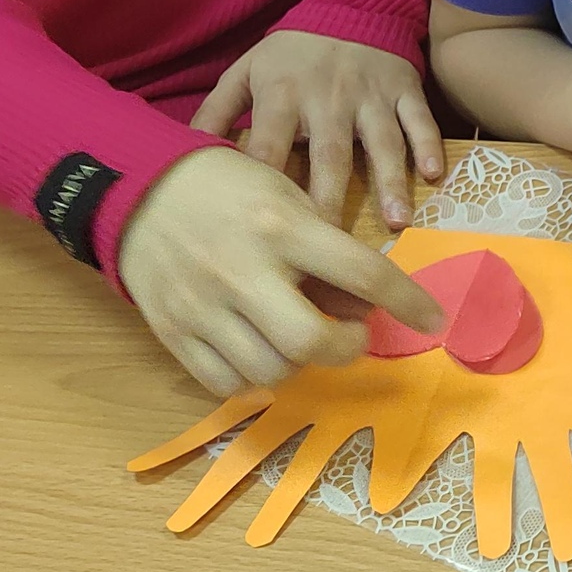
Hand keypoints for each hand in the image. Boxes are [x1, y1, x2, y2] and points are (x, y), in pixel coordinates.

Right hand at [118, 147, 446, 396]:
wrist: (137, 189)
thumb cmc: (228, 188)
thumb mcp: (287, 198)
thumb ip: (326, 253)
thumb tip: (368, 308)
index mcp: (282, 227)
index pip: (363, 272)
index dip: (408, 301)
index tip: (434, 319)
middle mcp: (243, 270)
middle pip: (311, 343)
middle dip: (347, 349)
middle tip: (351, 336)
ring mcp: (203, 306)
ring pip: (270, 371)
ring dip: (300, 364)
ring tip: (299, 338)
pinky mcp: (172, 331)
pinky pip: (225, 383)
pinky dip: (254, 379)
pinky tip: (263, 355)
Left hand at [194, 30, 444, 229]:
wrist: (349, 7)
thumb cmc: (290, 54)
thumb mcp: (244, 73)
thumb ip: (215, 113)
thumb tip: (180, 158)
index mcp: (281, 93)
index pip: (269, 147)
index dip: (267, 186)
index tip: (264, 230)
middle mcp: (328, 96)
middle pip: (330, 154)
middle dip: (331, 199)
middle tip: (330, 244)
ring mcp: (371, 94)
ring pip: (382, 141)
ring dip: (390, 180)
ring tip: (397, 222)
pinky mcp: (405, 88)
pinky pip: (419, 119)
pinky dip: (429, 145)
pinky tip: (434, 176)